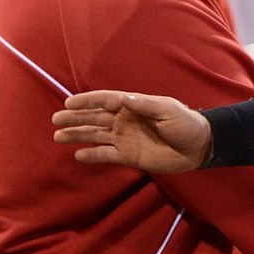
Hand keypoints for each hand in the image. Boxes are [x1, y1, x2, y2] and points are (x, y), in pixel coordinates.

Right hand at [52, 90, 210, 172]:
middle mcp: (126, 120)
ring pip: (96, 136)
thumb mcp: (167, 109)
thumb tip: (123, 98)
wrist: (197, 147)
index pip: (106, 101)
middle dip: (76, 118)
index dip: (88, 101)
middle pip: (96, 118)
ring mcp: (125, 138)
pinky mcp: (128, 156)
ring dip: (77, 135)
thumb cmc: (185, 123)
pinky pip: (106, 155)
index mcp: (134, 106)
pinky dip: (92, 155)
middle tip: (55, 119)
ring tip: (58, 136)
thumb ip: (144, 105)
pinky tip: (78, 154)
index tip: (69, 103)